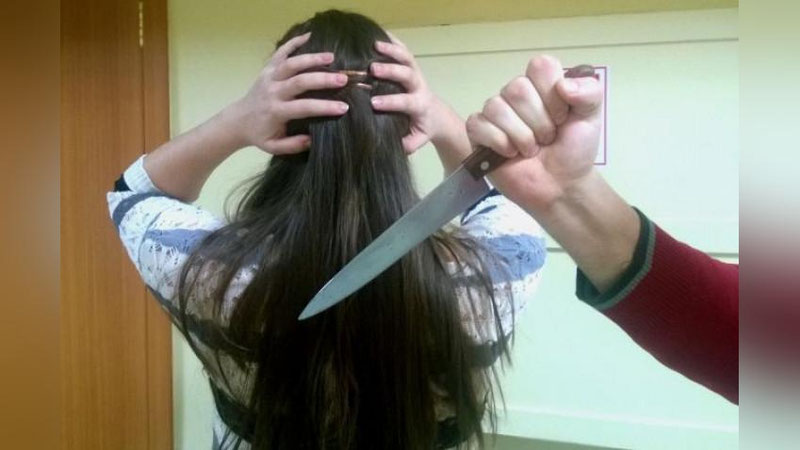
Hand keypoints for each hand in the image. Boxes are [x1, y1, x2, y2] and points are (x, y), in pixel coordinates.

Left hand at [227, 32, 349, 153]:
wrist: (238, 121)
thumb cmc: (261, 134)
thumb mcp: (274, 147)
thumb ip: (292, 145)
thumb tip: (312, 139)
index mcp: (276, 112)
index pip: (303, 108)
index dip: (324, 107)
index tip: (344, 107)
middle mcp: (273, 92)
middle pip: (299, 81)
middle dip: (322, 79)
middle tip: (343, 79)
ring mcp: (269, 77)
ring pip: (291, 64)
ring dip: (312, 58)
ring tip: (332, 57)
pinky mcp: (267, 69)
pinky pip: (280, 52)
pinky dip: (293, 42)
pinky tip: (309, 36)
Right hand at [369, 35, 458, 153]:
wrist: (436, 114)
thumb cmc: (423, 127)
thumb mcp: (418, 139)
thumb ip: (410, 143)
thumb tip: (398, 146)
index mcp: (419, 104)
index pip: (406, 102)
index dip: (391, 102)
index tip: (374, 103)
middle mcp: (418, 85)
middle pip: (408, 74)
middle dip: (391, 71)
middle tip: (373, 69)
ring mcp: (416, 73)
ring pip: (407, 58)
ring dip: (392, 50)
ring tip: (375, 44)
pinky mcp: (412, 65)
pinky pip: (404, 50)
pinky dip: (393, 41)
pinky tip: (378, 34)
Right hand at [466, 55, 603, 211]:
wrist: (560, 186)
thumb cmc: (574, 151)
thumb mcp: (591, 118)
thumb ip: (589, 92)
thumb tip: (563, 85)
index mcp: (542, 84)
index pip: (540, 66)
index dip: (553, 94)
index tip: (563, 117)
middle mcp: (517, 94)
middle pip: (517, 88)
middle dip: (539, 121)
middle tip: (547, 138)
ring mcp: (496, 113)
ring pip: (497, 107)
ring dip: (521, 136)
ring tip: (531, 149)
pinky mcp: (478, 133)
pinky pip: (478, 125)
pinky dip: (499, 143)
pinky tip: (510, 154)